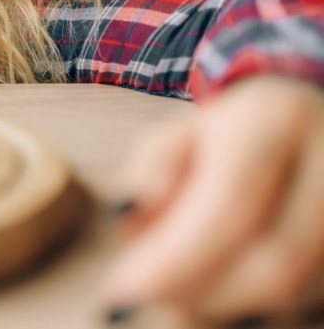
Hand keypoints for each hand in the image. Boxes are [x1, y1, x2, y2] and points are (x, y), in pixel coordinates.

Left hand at [102, 76, 323, 323]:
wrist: (309, 126)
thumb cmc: (232, 138)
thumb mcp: (181, 136)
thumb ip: (153, 171)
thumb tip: (131, 215)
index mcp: (275, 120)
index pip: (230, 203)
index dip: (177, 257)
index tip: (123, 289)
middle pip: (275, 261)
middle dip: (201, 294)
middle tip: (144, 299)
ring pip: (297, 291)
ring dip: (226, 307)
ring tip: (176, 295)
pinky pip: (311, 300)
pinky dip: (256, 309)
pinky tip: (219, 295)